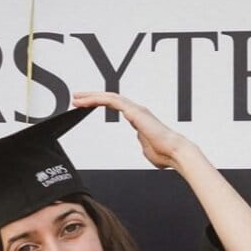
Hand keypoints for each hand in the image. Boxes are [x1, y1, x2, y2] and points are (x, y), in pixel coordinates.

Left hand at [71, 91, 195, 169]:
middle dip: (91, 97)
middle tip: (75, 97)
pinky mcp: (134, 111)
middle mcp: (135, 110)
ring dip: (91, 96)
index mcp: (137, 117)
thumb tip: (141, 143)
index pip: (114, 106)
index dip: (99, 103)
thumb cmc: (164, 154)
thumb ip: (142, 143)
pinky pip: (113, 100)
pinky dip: (99, 99)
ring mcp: (135, 109)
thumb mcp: (147, 149)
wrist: (174, 153)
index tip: (85, 106)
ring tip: (76, 98)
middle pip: (109, 98)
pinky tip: (87, 100)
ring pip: (109, 96)